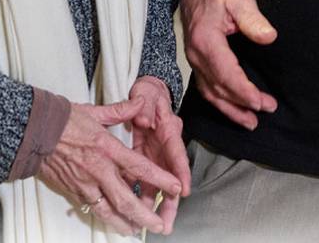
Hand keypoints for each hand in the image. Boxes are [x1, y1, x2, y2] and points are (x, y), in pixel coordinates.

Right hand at [37, 97, 186, 235]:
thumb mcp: (95, 111)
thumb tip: (141, 102)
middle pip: (126, 199)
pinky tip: (116, 224)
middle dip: (145, 215)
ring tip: (139, 231)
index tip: (176, 188)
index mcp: (108, 148)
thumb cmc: (64, 120)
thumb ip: (121, 110)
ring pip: (109, 211)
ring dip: (126, 223)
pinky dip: (107, 219)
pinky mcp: (73, 192)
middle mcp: (99, 170)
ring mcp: (85, 184)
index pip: (140, 167)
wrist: (34, 133)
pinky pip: (94, 210)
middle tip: (159, 225)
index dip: (160, 180)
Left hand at [126, 76, 191, 233]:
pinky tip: (134, 210)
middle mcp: (166, 147)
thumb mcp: (146, 94)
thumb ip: (144, 104)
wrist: (146, 94)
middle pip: (171, 177)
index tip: (184, 190)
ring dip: (154, 204)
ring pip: (159, 183)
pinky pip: (144, 180)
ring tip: (150, 224)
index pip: (177, 152)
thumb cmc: (148, 94)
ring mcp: (157, 155)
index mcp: (169, 130)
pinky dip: (141, 194)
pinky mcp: (146, 159)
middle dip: (170, 201)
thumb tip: (141, 114)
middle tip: (166, 223)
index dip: (181, 172)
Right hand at [179, 0, 277, 129]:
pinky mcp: (195, 57)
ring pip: (209, 91)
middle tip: (264, 112)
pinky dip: (218, 99)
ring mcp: (193, 57)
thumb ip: (253, 19)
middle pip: (217, 88)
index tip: (261, 103)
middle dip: (241, 105)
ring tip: (249, 121)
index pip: (226, 75)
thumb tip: (269, 37)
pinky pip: (204, 84)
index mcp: (206, 41)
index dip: (244, 92)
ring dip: (229, 108)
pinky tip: (231, 106)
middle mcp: (196, 54)